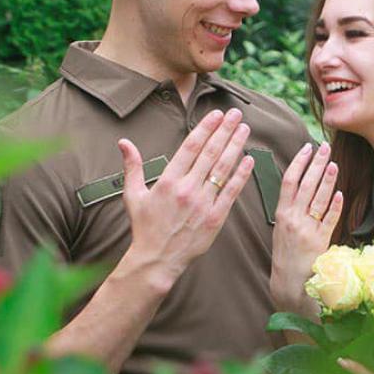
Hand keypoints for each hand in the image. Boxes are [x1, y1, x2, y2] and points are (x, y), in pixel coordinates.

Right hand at [118, 108, 253, 290]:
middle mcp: (187, 189)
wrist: (157, 259)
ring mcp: (203, 204)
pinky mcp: (215, 218)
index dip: (206, 128)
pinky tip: (249, 159)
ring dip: (236, 146)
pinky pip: (231, 192)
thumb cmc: (145, 226)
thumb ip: (133, 166)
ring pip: (223, 169)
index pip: (191, 147)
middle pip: (211, 153)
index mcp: (168, 181)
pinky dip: (241, 175)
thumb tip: (124, 142)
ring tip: (245, 129)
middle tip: (236, 114)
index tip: (217, 115)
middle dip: (225, 130)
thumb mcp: (133, 195)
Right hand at [269, 141, 342, 314]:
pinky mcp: (320, 242)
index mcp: (281, 213)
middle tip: (326, 147)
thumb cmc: (286, 254)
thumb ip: (290, 208)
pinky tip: (340, 194)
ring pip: (318, 199)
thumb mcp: (281, 228)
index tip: (307, 148)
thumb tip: (303, 185)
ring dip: (327, 180)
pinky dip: (334, 206)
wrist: (288, 284)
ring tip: (334, 164)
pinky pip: (329, 220)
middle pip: (306, 185)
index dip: (298, 162)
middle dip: (317, 164)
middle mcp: (293, 219)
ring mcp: (306, 230)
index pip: (289, 181)